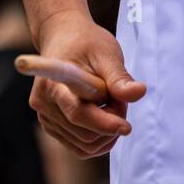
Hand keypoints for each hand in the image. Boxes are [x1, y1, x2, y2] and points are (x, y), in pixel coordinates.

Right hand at [30, 10, 146, 158]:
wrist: (63, 37)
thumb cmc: (86, 43)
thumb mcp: (107, 54)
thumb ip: (120, 78)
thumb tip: (139, 93)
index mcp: (55, 82)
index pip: (79, 113)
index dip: (105, 124)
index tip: (127, 126)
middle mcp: (44, 103)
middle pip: (84, 133)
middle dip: (111, 124)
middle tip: (121, 100)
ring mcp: (45, 116)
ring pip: (83, 145)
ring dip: (105, 133)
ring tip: (113, 104)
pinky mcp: (50, 125)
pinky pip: (78, 146)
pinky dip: (97, 139)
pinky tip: (106, 117)